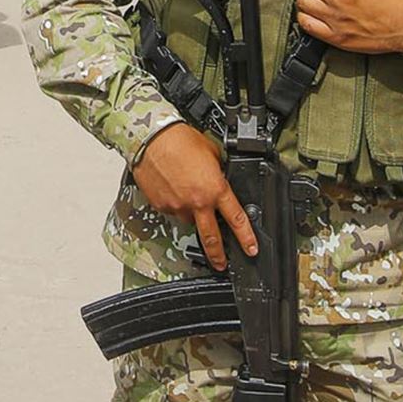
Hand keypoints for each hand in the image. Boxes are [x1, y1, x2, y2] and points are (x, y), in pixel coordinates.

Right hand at [133, 124, 258, 271]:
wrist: (151, 138)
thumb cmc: (180, 140)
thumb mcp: (212, 152)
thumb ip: (218, 172)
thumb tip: (219, 179)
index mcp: (215, 190)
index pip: (237, 220)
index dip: (247, 238)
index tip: (251, 249)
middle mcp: (197, 202)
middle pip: (211, 237)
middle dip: (218, 254)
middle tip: (222, 263)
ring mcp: (177, 206)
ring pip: (188, 219)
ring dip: (190, 213)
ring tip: (185, 193)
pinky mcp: (160, 205)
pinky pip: (171, 210)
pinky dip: (173, 203)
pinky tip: (171, 187)